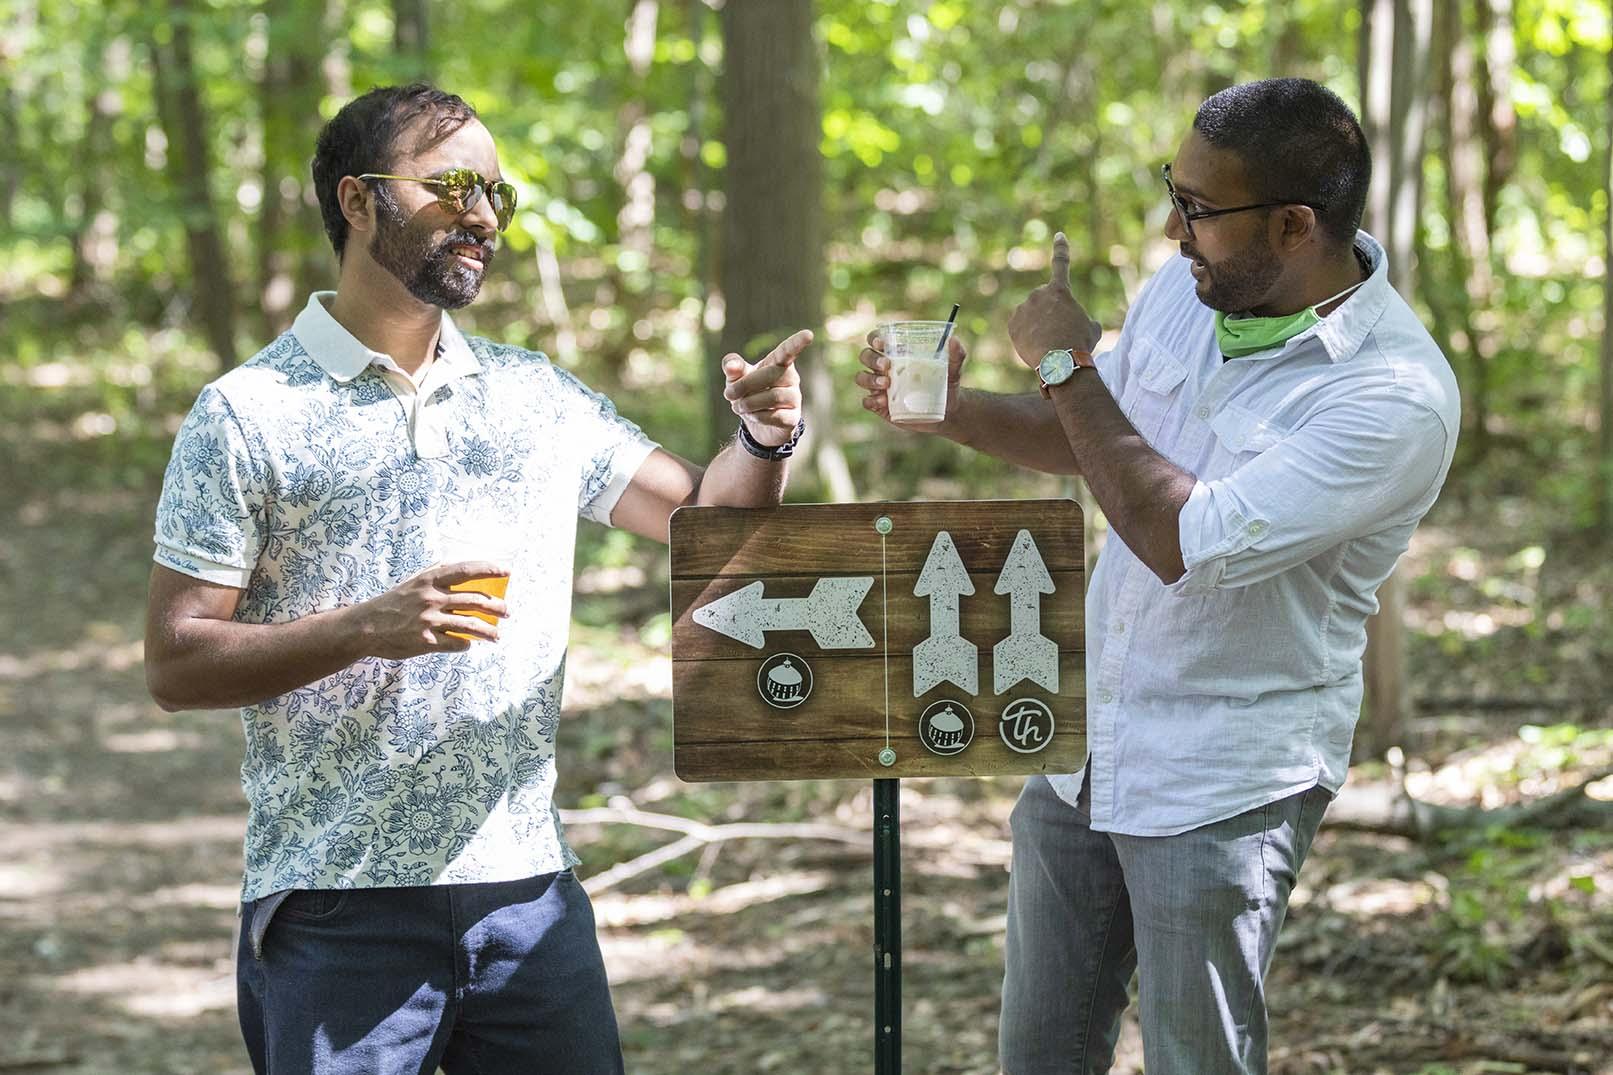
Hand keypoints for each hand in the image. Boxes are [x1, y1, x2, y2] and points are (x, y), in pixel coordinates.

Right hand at [351, 561, 509, 657]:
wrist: (365, 627)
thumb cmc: (391, 603)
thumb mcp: (412, 583)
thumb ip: (434, 576)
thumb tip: (459, 570)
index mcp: (429, 580)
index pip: (466, 570)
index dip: (489, 569)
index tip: (506, 572)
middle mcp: (432, 598)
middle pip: (474, 600)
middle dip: (496, 607)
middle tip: (506, 611)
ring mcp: (430, 621)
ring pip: (470, 625)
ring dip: (488, 631)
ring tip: (497, 635)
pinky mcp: (426, 641)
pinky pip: (456, 644)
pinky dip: (466, 644)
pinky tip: (469, 645)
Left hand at [722, 329, 810, 446]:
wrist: (756, 421)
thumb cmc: (747, 391)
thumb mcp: (735, 376)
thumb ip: (732, 367)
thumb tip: (731, 367)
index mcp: (778, 362)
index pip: (788, 350)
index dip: (797, 343)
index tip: (808, 334)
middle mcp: (791, 378)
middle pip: (771, 374)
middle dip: (744, 385)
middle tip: (728, 394)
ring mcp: (795, 398)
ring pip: (773, 396)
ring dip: (748, 403)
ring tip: (739, 406)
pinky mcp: (793, 418)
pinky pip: (776, 416)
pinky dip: (757, 417)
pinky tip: (753, 416)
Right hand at [855, 329, 967, 430]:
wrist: (947, 413)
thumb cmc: (946, 386)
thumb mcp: (953, 371)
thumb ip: (956, 355)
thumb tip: (954, 340)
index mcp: (896, 354)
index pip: (876, 340)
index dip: (874, 338)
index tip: (883, 343)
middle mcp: (883, 368)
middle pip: (866, 356)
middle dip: (872, 359)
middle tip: (887, 365)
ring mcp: (879, 387)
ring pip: (862, 377)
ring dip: (869, 379)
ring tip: (886, 384)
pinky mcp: (880, 406)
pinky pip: (867, 401)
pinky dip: (871, 400)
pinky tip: (883, 401)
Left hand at [1007, 231, 1101, 368]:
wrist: (1059, 362)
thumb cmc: (1079, 344)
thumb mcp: (1092, 329)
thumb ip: (1085, 320)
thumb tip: (1085, 324)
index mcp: (1060, 290)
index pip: (1061, 263)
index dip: (1061, 248)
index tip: (1059, 235)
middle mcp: (1039, 294)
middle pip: (1043, 301)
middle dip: (1048, 313)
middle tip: (1058, 333)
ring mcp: (1023, 308)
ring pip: (1030, 315)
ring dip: (1037, 326)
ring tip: (1047, 344)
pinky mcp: (1012, 323)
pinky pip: (1019, 327)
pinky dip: (1026, 336)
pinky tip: (1035, 346)